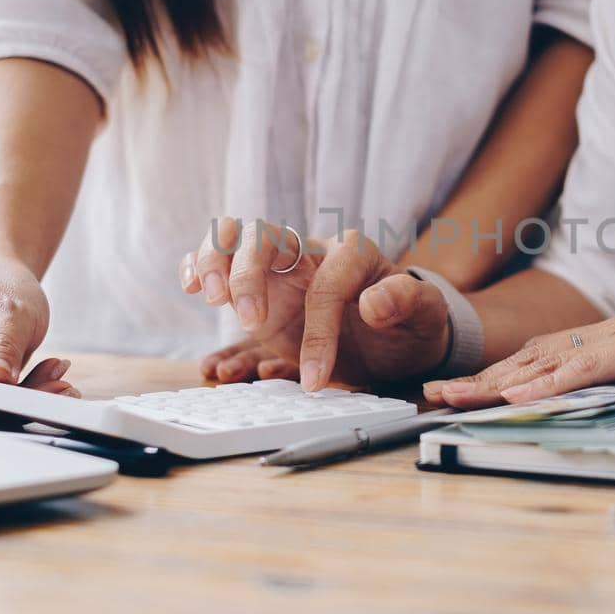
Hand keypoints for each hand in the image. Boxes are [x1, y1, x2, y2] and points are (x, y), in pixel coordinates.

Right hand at [183, 218, 450, 389]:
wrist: (397, 341)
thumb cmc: (411, 325)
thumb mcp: (425, 316)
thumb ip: (406, 302)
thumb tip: (373, 303)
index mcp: (351, 254)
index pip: (325, 283)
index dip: (319, 330)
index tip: (318, 378)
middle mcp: (310, 254)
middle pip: (263, 236)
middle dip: (247, 273)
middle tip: (247, 319)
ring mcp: (279, 272)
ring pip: (234, 241)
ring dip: (215, 263)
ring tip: (209, 297)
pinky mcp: (258, 294)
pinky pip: (221, 269)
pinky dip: (199, 270)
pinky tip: (189, 285)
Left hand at [422, 308, 614, 408]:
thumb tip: (594, 405)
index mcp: (610, 338)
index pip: (540, 357)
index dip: (494, 374)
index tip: (456, 392)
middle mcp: (609, 331)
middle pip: (530, 355)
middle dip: (478, 376)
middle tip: (432, 394)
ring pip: (549, 359)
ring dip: (498, 379)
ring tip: (457, 397)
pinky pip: (589, 368)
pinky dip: (550, 381)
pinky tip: (520, 394)